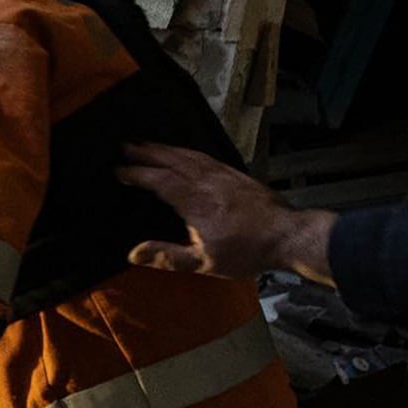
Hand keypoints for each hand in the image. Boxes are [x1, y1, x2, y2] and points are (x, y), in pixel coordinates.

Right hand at [117, 143, 336, 284]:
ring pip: (189, 155)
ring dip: (166, 148)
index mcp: (195, 202)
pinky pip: (207, 157)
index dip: (137, 173)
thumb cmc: (247, 251)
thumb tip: (134, 254)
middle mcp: (207, 183)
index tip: (119, 170)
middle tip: (127, 146)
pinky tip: (185, 152)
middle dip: (148, 152)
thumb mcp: (203, 262)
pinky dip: (189, 151)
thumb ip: (167, 256)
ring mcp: (224, 176)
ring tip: (149, 144)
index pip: (160, 181)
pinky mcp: (237, 175)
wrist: (288, 236)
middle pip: (172, 161)